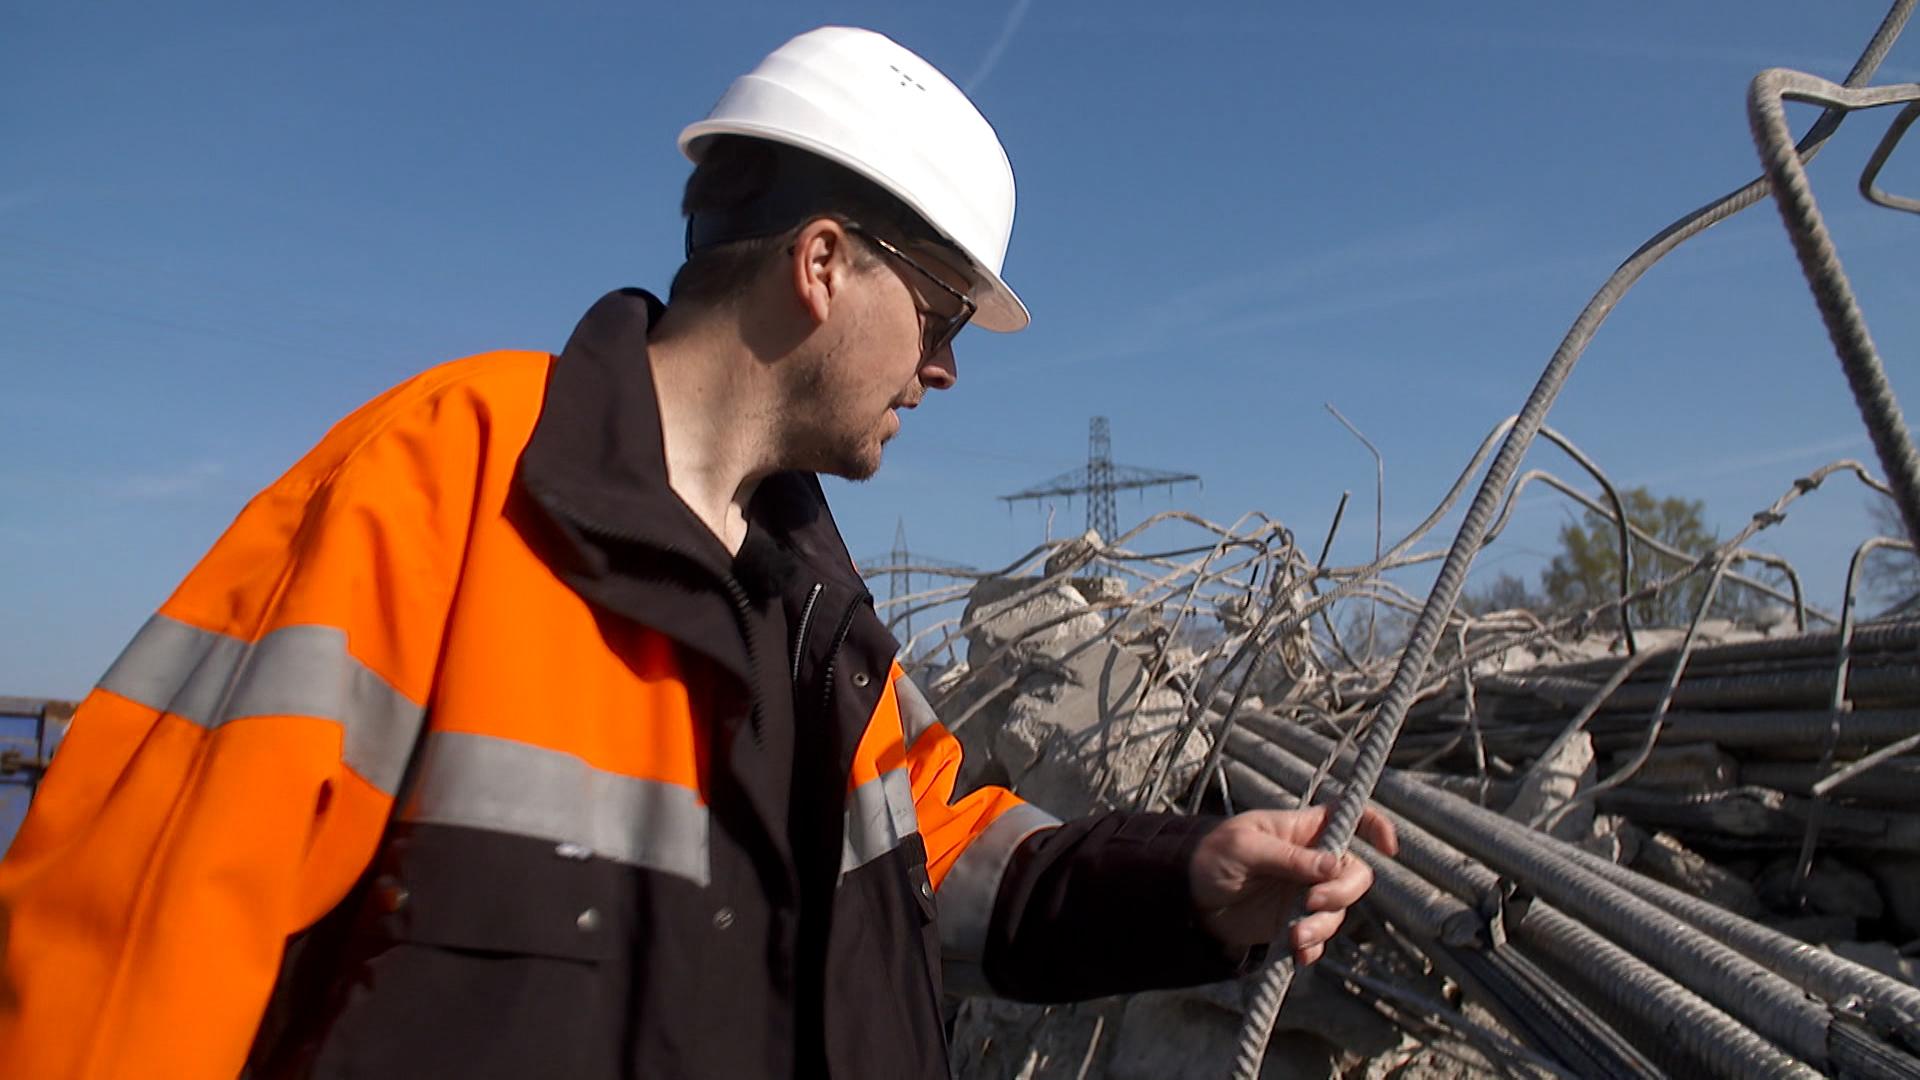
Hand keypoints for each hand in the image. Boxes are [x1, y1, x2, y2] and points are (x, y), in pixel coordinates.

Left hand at [1189, 804, 1396, 965]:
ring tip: (1293, 936)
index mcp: (1301, 831)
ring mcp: (1302, 894)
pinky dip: (1312, 948)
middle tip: (1313, 903)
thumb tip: (1333, 865)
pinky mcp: (1291, 922)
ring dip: (1322, 927)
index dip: (1373, 826)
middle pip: (1354, 874)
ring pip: (1336, 911)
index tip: (1389, 846)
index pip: (1347, 819)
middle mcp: (1309, 862)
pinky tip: (1295, 953)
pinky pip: (1317, 939)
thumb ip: (1289, 858)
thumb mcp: (1245, 849)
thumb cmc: (1210, 857)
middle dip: (1343, 892)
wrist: (1185, 898)